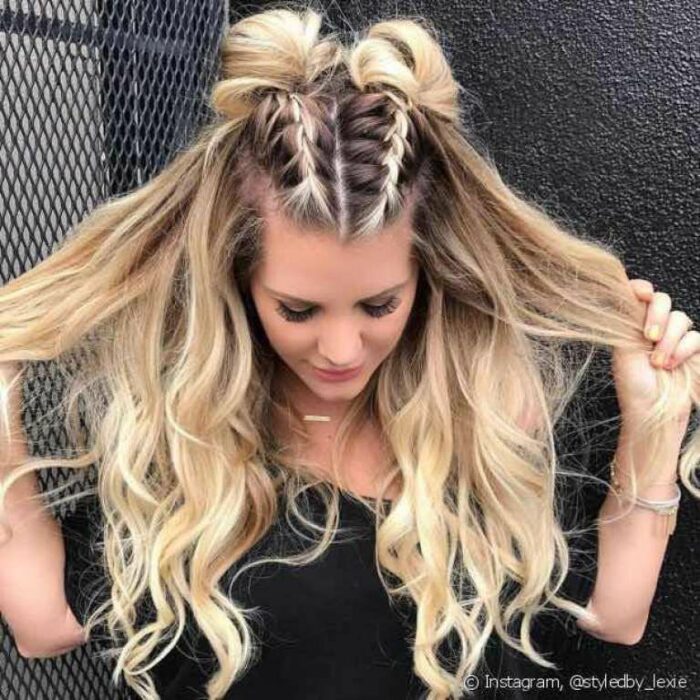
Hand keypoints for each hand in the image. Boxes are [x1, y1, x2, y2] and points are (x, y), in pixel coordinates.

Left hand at [612, 278, 698, 435]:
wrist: (652, 411)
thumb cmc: (633, 385)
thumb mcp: (623, 350)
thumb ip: (627, 321)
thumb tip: (628, 293)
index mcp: (632, 325)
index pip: (639, 295)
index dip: (641, 288)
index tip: (641, 292)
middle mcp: (653, 328)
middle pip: (663, 300)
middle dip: (657, 315)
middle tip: (648, 336)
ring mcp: (673, 338)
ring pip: (681, 318)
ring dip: (669, 340)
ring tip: (659, 362)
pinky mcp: (692, 351)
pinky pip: (695, 337)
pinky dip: (683, 349)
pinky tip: (672, 364)